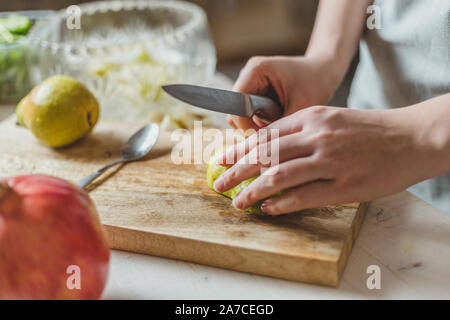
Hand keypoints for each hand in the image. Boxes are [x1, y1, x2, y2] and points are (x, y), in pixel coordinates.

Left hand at [215, 106, 433, 214]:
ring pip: (278, 176)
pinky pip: (304, 196)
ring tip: (238, 202)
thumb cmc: (369, 130)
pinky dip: (281, 204)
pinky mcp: (344, 185)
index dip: (239, 149)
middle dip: (236, 170)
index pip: (265, 134)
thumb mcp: (332, 118)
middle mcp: (317, 136)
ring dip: (253, 191)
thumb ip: (301, 131)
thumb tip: (269, 151)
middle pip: (264, 155)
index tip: (221, 159)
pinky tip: (269, 209)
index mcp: (312, 116)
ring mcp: (330, 160)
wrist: (411, 137)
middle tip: (218, 183)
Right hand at [228, 56, 339, 129]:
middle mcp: (247, 75)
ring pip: (239, 116)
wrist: (323, 72)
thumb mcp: (301, 107)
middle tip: (275, 131)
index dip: (247, 125)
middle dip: (252, 126)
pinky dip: (259, 123)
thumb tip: (261, 149)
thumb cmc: (315, 84)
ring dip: (256, 125)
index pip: (237, 104)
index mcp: (256, 70)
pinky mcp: (252, 94)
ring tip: (278, 122)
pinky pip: (247, 116)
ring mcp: (248, 84)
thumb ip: (279, 127)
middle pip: (235, 111)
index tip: (265, 136)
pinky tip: (276, 121)